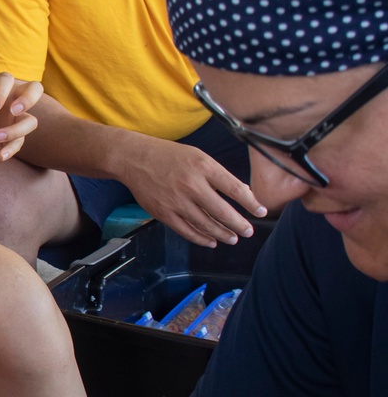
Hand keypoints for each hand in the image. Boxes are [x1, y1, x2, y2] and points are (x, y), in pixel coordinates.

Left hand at [0, 74, 42, 160]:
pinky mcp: (15, 136)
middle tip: (14, 111)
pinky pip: (20, 142)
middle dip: (28, 99)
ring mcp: (16, 117)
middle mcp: (12, 98)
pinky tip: (1, 155)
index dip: (2, 92)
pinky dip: (11, 149)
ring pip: (32, 121)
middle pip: (35, 89)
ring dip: (18, 130)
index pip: (7, 79)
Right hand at [124, 137, 266, 246]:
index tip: (262, 212)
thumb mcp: (199, 156)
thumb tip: (243, 192)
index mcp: (204, 167)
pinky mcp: (164, 213)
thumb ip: (220, 175)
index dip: (252, 204)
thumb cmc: (170, 156)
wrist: (135, 159)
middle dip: (240, 225)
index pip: (235, 189)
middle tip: (249, 231)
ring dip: (223, 234)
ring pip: (206, 225)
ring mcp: (177, 201)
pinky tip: (212, 241)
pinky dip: (202, 239)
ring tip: (233, 238)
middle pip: (223, 212)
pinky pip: (187, 231)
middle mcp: (192, 185)